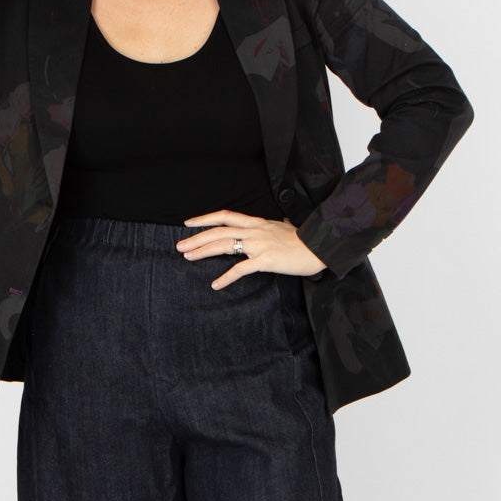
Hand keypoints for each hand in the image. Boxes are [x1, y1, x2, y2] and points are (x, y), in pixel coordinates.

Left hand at [176, 210, 327, 288]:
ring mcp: (260, 244)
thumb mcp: (285, 228)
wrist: (321, 246)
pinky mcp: (266, 260)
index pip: (226, 216)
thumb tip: (278, 224)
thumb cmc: (305, 240)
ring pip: (225, 244)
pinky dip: (226, 277)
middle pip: (219, 230)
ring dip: (203, 251)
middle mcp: (255, 230)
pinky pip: (241, 269)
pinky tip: (215, 284)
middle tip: (179, 245)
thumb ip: (275, 227)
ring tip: (188, 257)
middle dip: (197, 237)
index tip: (189, 223)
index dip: (205, 219)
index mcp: (258, 223)